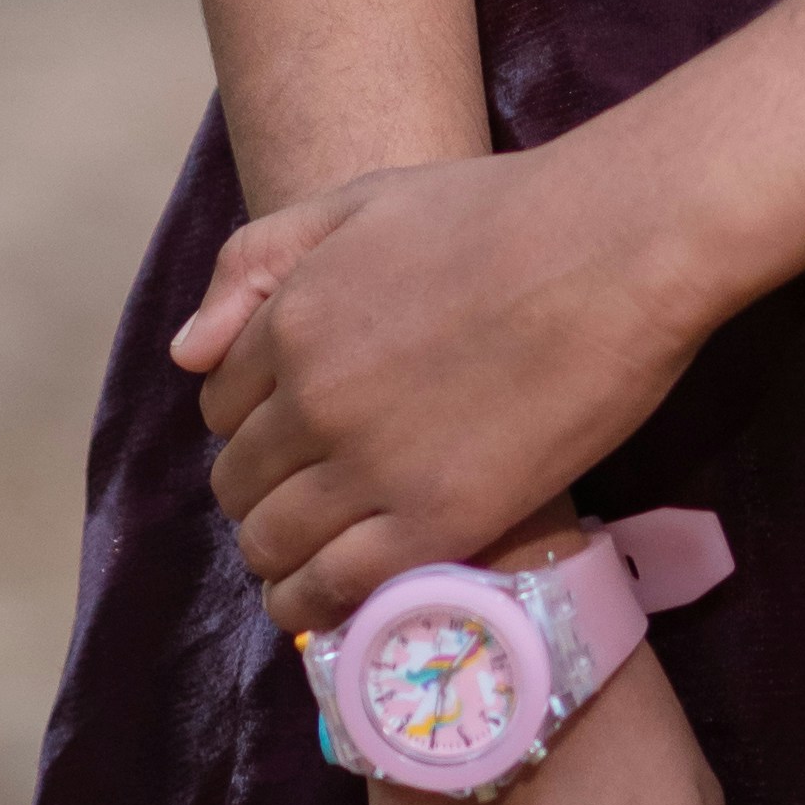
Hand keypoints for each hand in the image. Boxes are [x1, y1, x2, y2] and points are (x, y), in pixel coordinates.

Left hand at [183, 136, 706, 633]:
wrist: (617, 247)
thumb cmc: (503, 211)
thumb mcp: (364, 199)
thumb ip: (260, 261)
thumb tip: (187, 352)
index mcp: (293, 317)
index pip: (222, 404)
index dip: (253, 420)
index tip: (289, 431)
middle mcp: (314, 398)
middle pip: (241, 480)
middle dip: (261, 490)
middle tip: (307, 494)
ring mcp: (372, 467)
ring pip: (271, 544)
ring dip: (277, 555)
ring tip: (311, 556)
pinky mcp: (435, 523)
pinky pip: (332, 591)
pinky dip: (311, 605)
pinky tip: (325, 601)